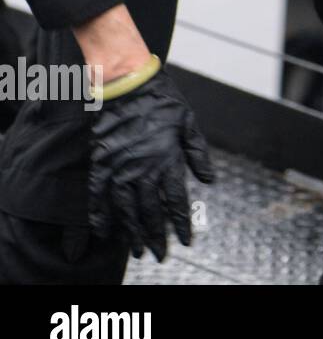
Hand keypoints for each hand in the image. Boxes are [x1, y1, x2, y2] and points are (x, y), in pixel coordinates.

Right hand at [88, 69, 214, 261]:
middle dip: (156, 236)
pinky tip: (105, 231)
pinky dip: (100, 215)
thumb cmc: (162, 101)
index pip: (175, 202)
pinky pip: (98, 196)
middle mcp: (142, 169)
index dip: (180, 224)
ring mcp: (119, 168)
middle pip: (149, 212)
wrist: (128, 84)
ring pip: (125, 210)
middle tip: (160, 254)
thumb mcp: (189, 124)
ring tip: (138, 250)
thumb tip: (209, 180)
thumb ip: (198, 154)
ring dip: (132, 232)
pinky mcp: (101, 163)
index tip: (185, 241)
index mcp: (167, 160)